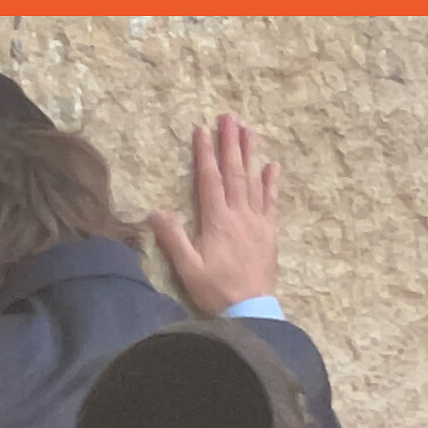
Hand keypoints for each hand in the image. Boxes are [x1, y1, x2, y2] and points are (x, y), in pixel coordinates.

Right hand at [150, 113, 280, 314]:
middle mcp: (239, 214)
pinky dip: (271, 181)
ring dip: (250, 153)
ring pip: (254, 180)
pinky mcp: (269, 232)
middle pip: (235, 172)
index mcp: (217, 220)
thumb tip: (155, 211)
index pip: (210, 179)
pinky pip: (271, 201)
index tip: (201, 130)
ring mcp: (257, 221)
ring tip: (248, 130)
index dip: (205, 153)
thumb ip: (173, 238)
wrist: (251, 310)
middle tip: (229, 117)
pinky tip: (271, 165)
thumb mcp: (188, 268)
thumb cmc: (216, 290)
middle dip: (230, 143)